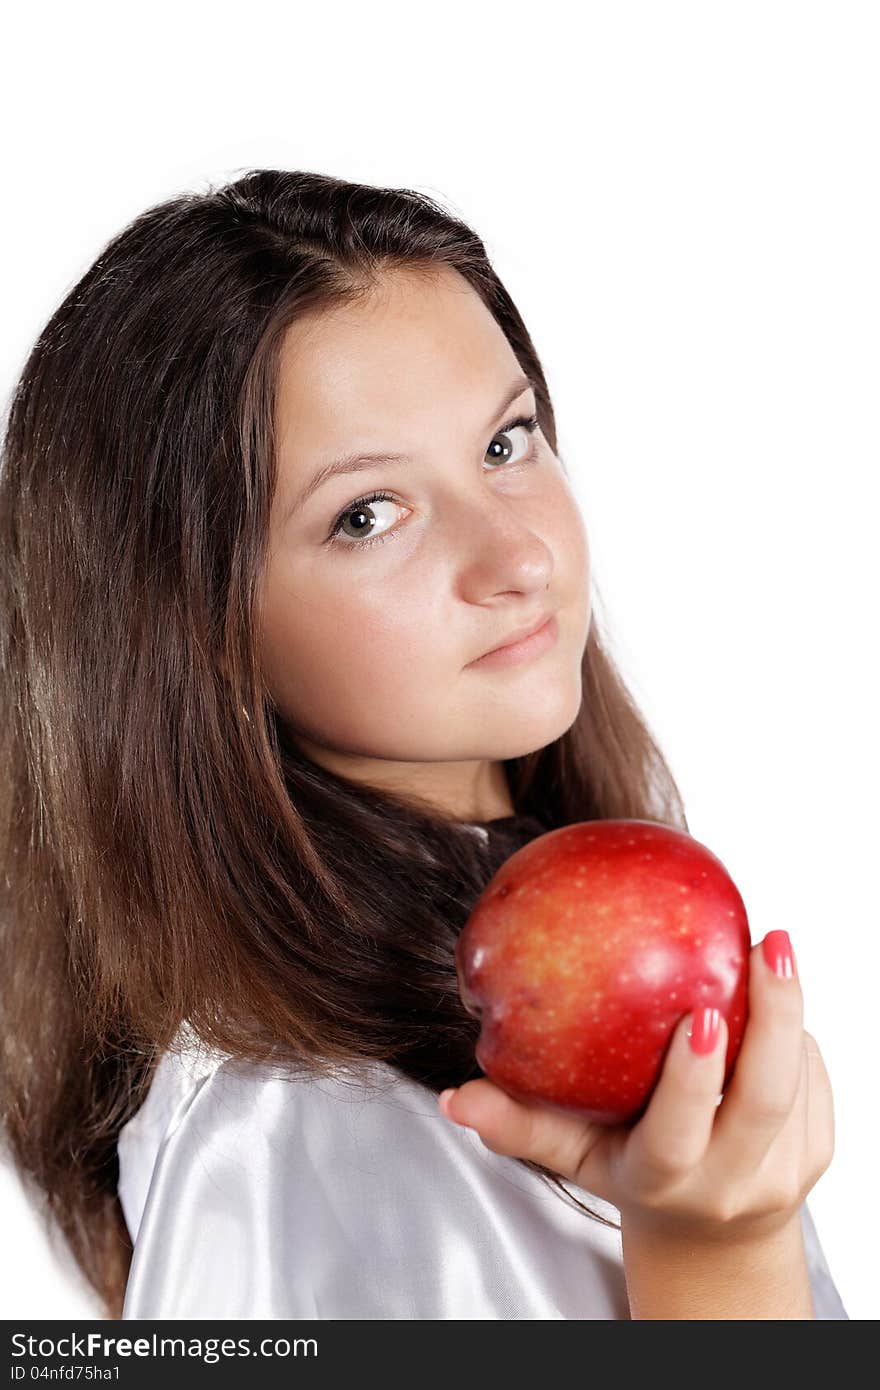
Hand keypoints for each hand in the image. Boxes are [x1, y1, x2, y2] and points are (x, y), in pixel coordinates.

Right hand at [440, 931, 834, 1243]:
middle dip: (774, 1018)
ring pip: (798, 1082)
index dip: (694, 1078)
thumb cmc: (630, 1170)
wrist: (709, 1232)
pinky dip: (796, 1030)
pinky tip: (775, 985)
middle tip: (764, 943)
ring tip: (771, 945)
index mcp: (665, 1177)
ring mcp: (782, 1172)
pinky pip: (816, 1080)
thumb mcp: (574, 1155)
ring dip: (788, 1011)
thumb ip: (518, 1124)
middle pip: (765, 1100)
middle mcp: (729, 1183)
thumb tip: (455, 1096)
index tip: (703, 1012)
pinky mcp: (816, 1153)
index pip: (681, 1131)